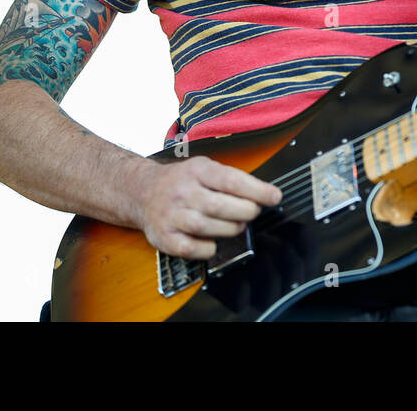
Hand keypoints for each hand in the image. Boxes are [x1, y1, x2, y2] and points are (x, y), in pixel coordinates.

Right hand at [128, 155, 281, 258]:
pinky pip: (192, 248)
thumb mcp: (204, 168)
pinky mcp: (164, 237)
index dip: (257, 191)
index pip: (231, 180)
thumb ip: (231, 179)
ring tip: (236, 225)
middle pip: (221, 206)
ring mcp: (171, 215)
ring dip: (230, 229)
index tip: (275, 197)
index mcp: (196, 170)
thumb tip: (265, 194)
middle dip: (245, 212)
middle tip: (252, 212)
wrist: (141, 192)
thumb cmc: (182, 181)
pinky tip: (214, 241)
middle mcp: (182, 192)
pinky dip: (209, 248)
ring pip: (207, 227)